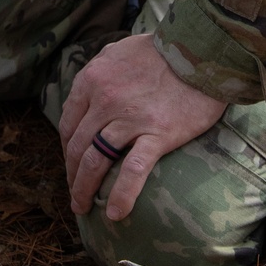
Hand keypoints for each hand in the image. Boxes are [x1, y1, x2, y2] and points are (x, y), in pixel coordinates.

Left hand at [60, 33, 224, 222]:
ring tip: (83, 207)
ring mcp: (130, 118)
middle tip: (74, 194)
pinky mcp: (157, 134)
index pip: (68, 123)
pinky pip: (132, 171)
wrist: (200, 52)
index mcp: (93, 79)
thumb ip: (99, 70)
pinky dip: (121, 196)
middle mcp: (105, 99)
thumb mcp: (118, 51)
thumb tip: (87, 88)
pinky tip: (115, 214)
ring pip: (96, 161)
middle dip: (72, 175)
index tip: (71, 164)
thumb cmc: (160, 50)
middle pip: (78, 146)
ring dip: (85, 189)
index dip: (66, 149)